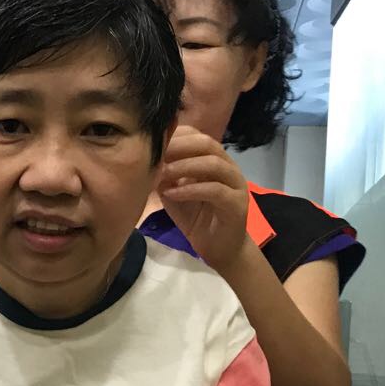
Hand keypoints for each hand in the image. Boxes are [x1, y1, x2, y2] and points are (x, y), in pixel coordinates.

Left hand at [157, 126, 250, 271]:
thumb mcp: (174, 193)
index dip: (175, 136)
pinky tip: (171, 194)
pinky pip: (215, 190)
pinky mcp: (237, 204)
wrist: (219, 249)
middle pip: (207, 143)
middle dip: (179, 146)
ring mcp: (235, 184)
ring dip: (184, 166)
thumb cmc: (196, 218)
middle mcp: (228, 167)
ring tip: (162, 173)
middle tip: (157, 155)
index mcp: (214, 160)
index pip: (197, 136)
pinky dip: (191, 189)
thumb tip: (147, 161)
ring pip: (213, 164)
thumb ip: (164, 176)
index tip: (153, 144)